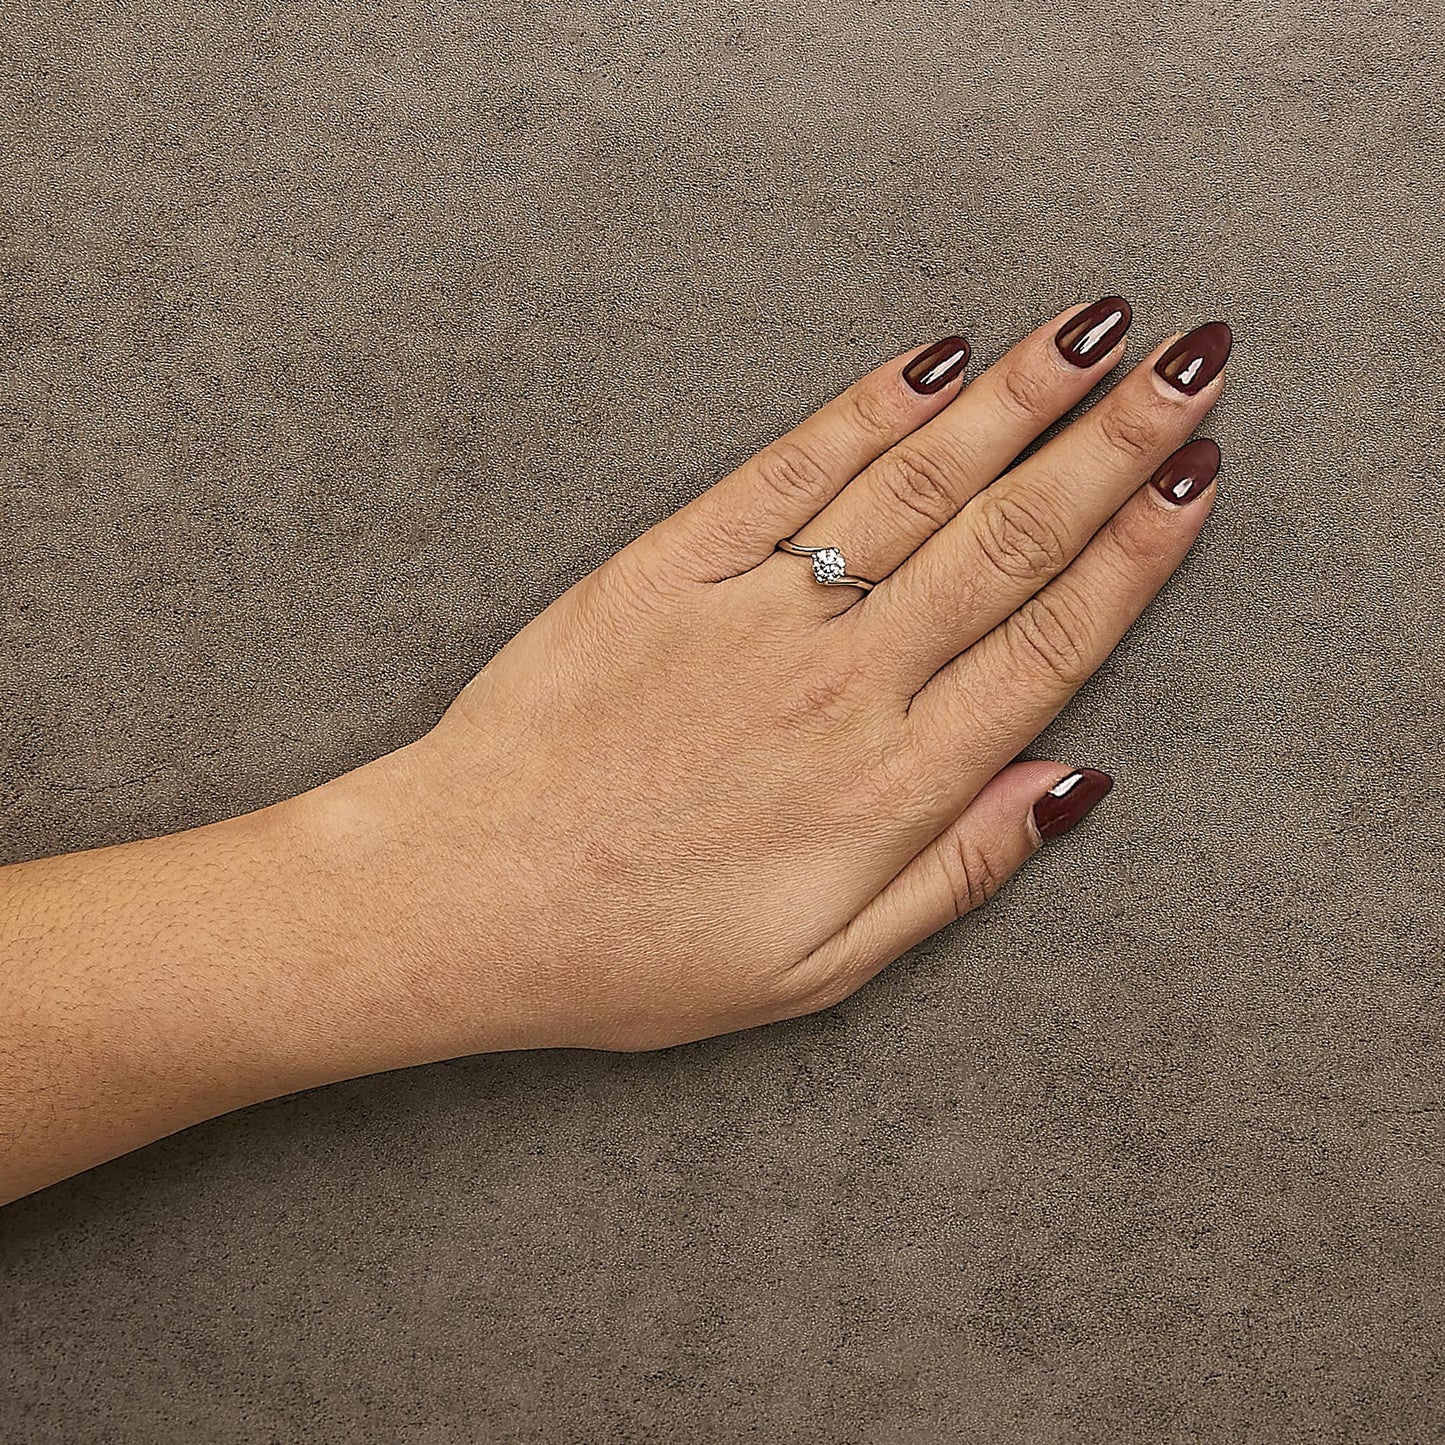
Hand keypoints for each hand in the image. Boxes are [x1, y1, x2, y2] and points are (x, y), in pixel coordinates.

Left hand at [296, 298, 1230, 1060]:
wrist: (464, 898)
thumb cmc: (638, 952)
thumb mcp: (819, 967)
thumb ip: (955, 872)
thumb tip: (1068, 786)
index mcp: (890, 783)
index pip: (1049, 643)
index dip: (1137, 555)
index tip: (1196, 478)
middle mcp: (841, 682)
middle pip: (1007, 542)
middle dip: (1114, 445)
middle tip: (1193, 363)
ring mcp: (752, 613)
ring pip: (914, 489)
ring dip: (1017, 403)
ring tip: (1095, 333)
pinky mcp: (665, 568)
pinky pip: (785, 473)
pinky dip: (864, 412)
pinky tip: (933, 362)